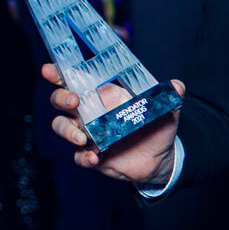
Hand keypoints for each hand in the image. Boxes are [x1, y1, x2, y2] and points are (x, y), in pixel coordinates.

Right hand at [44, 61, 183, 184]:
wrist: (160, 159)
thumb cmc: (157, 128)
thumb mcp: (166, 111)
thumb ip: (169, 97)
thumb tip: (178, 85)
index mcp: (104, 96)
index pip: (76, 80)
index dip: (59, 73)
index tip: (50, 70)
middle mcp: (91, 113)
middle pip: (62, 101)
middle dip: (62, 98)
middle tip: (74, 102)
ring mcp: (89, 134)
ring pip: (63, 127)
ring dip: (67, 130)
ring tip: (82, 138)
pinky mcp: (92, 155)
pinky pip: (79, 156)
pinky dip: (84, 156)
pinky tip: (94, 157)